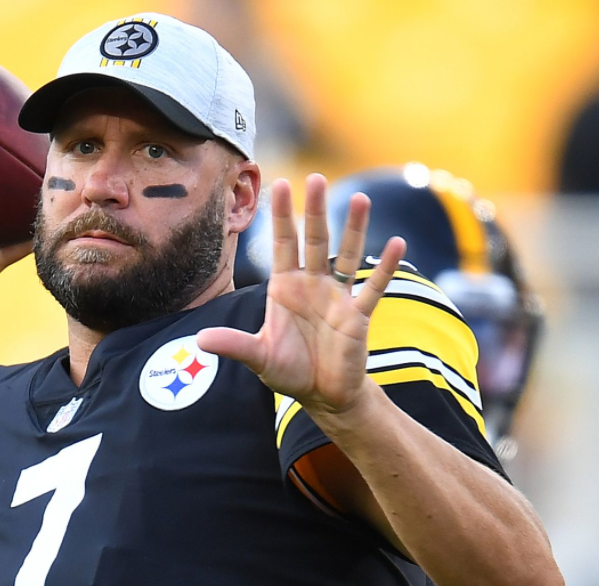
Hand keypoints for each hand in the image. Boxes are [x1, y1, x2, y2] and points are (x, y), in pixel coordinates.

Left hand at [197, 174, 404, 417]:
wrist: (322, 394)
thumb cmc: (289, 371)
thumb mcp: (259, 357)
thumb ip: (234, 345)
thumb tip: (201, 340)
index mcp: (285, 287)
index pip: (282, 244)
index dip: (282, 215)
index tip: (279, 183)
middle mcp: (312, 284)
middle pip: (314, 240)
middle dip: (315, 211)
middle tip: (316, 178)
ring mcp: (337, 297)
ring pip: (347, 255)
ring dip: (354, 229)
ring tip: (362, 199)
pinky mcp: (358, 315)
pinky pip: (373, 288)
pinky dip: (385, 267)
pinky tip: (398, 243)